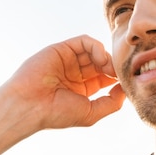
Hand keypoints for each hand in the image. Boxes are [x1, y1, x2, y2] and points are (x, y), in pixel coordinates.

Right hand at [5, 35, 125, 129]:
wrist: (29, 104)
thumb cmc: (57, 113)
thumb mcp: (91, 113)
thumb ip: (112, 103)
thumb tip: (125, 89)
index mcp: (82, 89)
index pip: (106, 78)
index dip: (117, 78)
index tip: (126, 83)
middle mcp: (75, 74)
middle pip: (103, 63)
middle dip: (113, 67)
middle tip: (120, 74)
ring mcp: (69, 60)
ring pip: (95, 51)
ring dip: (107, 58)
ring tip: (109, 68)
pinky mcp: (62, 48)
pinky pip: (85, 41)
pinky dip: (96, 47)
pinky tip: (100, 59)